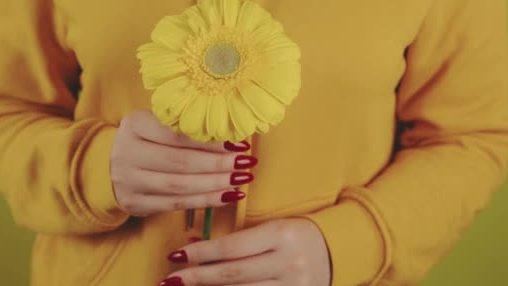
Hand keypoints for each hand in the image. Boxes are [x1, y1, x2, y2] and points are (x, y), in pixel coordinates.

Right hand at [110, 110, 257, 216]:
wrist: (105, 166)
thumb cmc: (143, 140)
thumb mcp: (153, 123)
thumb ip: (183, 126)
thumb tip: (231, 135)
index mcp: (134, 125)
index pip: (176, 134)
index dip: (209, 140)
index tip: (237, 142)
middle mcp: (127, 153)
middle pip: (181, 162)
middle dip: (218, 164)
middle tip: (246, 162)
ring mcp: (130, 181)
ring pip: (180, 186)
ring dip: (216, 184)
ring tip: (241, 179)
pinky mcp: (136, 203)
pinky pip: (177, 204)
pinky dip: (205, 201)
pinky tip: (227, 195)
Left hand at [160, 218, 331, 285]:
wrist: (336, 251)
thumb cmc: (295, 235)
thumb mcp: (272, 228)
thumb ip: (240, 240)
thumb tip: (195, 249)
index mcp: (282, 234)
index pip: (233, 246)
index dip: (202, 253)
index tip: (177, 255)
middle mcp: (289, 262)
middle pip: (234, 275)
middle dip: (198, 278)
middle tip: (171, 280)